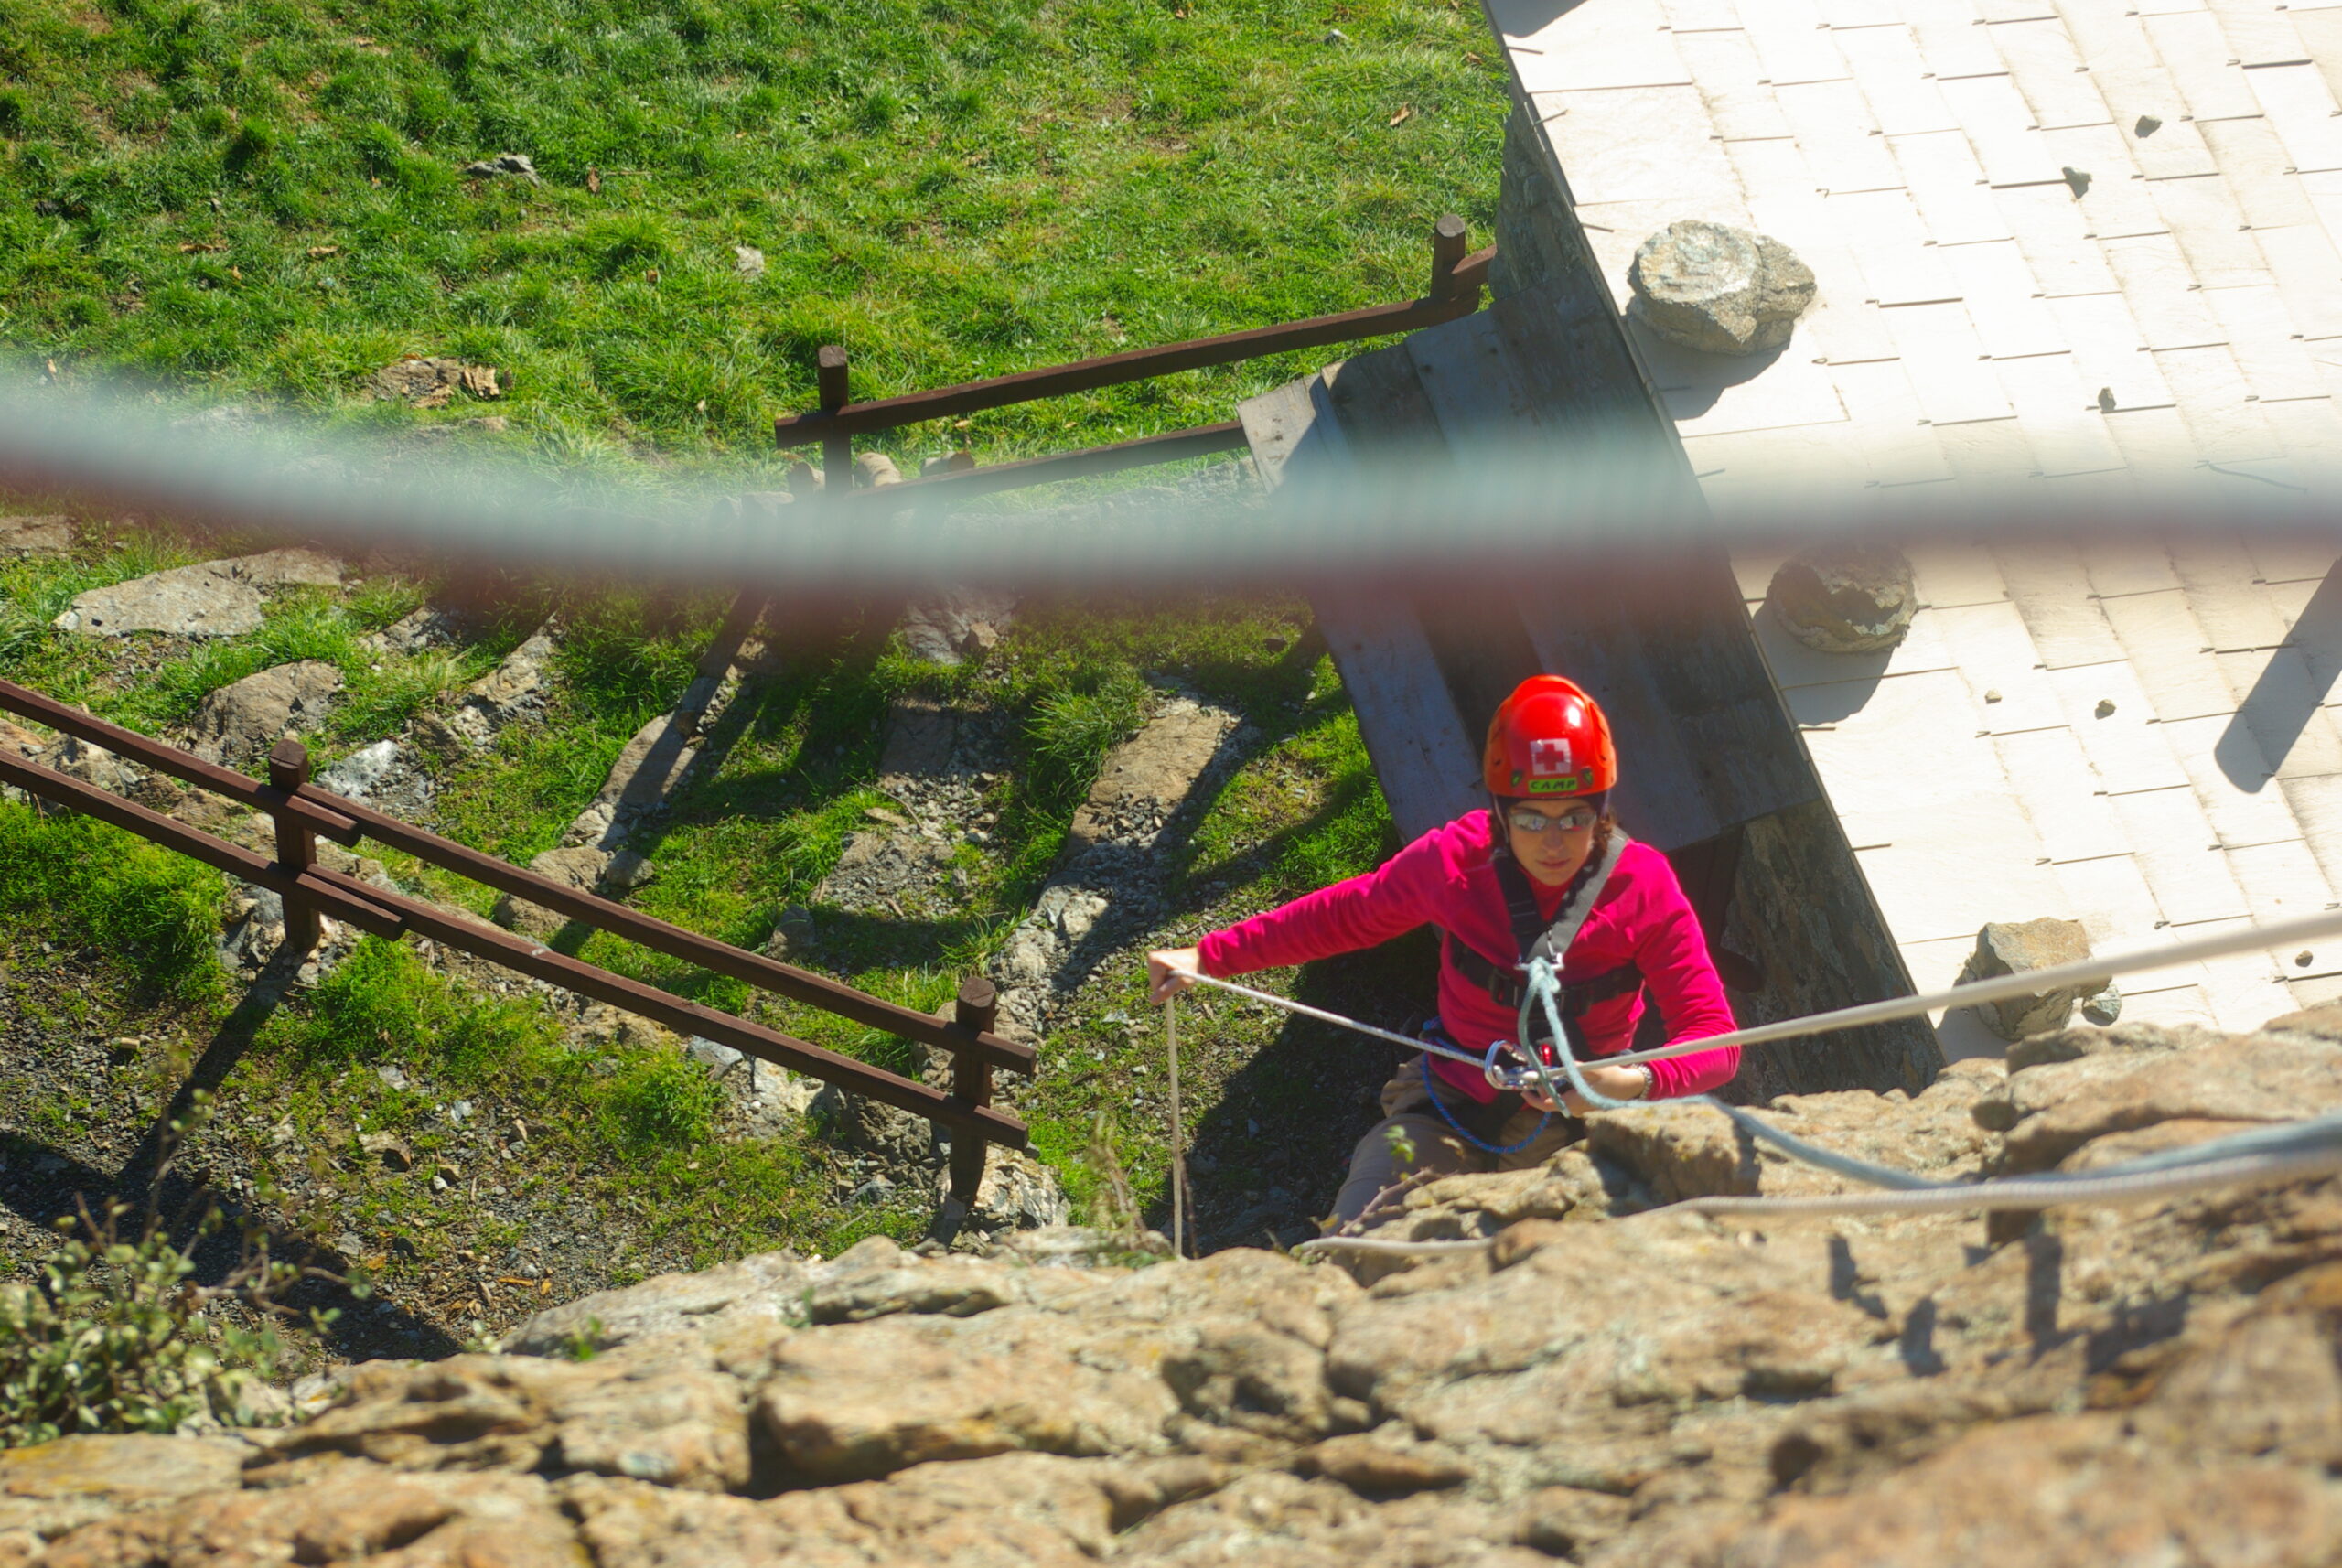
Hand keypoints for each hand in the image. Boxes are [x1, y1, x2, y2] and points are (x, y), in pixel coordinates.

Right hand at [1147, 946, 1202, 1004]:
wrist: (1201, 957)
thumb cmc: (1193, 968)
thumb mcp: (1181, 982)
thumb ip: (1166, 991)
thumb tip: (1152, 1001)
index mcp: (1155, 961)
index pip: (1155, 986)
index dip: (1167, 987)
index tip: (1179, 979)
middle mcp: (1152, 958)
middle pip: (1155, 983)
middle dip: (1168, 983)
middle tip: (1181, 976)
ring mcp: (1155, 959)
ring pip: (1158, 980)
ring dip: (1169, 981)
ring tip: (1180, 972)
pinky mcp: (1158, 961)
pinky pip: (1161, 976)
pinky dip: (1169, 977)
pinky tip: (1177, 971)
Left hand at [1522, 1062, 1648, 1113]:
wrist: (1631, 1086)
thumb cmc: (1613, 1077)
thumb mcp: (1593, 1069)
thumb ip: (1575, 1068)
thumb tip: (1559, 1064)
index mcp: (1575, 1103)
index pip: (1547, 1104)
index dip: (1534, 1097)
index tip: (1524, 1089)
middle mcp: (1574, 1109)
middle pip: (1550, 1103)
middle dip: (1540, 1090)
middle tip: (1534, 1076)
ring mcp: (1579, 1109)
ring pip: (1557, 1100)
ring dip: (1549, 1089)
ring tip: (1544, 1075)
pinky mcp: (1582, 1105)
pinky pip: (1565, 1099)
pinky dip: (1558, 1090)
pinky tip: (1557, 1079)